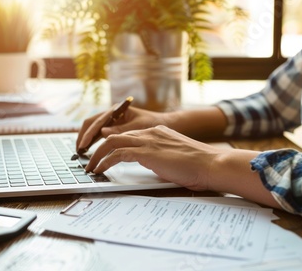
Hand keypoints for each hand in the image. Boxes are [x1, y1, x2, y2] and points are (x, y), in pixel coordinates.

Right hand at [76, 106, 170, 151]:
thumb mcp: (139, 126)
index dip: (89, 134)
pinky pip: (99, 133)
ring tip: (81, 152)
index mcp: (117, 110)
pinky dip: (94, 141)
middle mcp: (112, 113)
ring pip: (93, 129)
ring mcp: (112, 120)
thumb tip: (103, 132)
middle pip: (91, 124)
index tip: (83, 145)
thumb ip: (122, 129)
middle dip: (83, 136)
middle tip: (78, 151)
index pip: (97, 121)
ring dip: (87, 139)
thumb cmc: (152, 123)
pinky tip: (90, 150)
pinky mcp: (113, 127)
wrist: (163, 123)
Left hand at [85, 125, 225, 190]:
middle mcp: (151, 132)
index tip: (104, 154)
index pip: (129, 135)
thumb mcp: (176, 157)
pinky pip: (118, 154)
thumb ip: (161, 157)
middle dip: (99, 148)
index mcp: (158, 132)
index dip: (114, 143)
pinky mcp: (147, 152)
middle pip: (116, 136)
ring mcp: (148, 141)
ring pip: (112, 142)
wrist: (210, 164)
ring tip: (91, 168)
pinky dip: (105, 161)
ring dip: (98, 156)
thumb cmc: (198, 165)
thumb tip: (154, 165)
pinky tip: (100, 170)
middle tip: (91, 161)